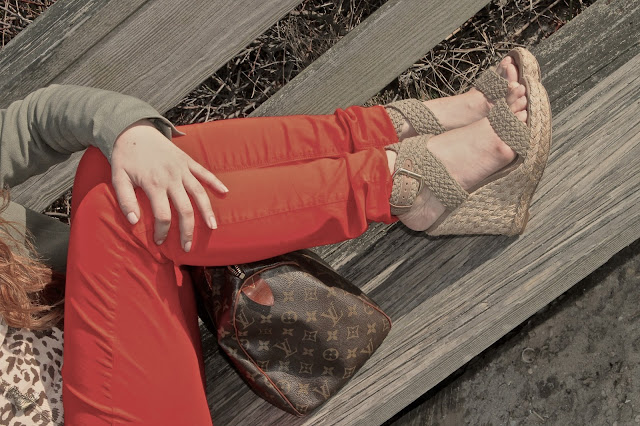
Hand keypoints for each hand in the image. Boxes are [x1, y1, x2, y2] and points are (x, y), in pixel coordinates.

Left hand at [110, 120, 227, 251]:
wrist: (134, 129)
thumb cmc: (125, 156)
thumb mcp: (117, 178)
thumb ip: (125, 200)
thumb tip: (133, 222)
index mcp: (153, 184)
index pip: (162, 215)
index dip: (162, 231)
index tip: (159, 242)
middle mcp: (171, 178)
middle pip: (185, 209)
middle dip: (187, 231)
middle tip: (188, 247)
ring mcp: (182, 169)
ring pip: (199, 194)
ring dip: (207, 212)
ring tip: (212, 227)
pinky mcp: (188, 161)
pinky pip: (205, 173)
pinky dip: (215, 182)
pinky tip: (224, 192)